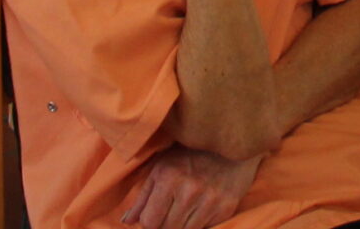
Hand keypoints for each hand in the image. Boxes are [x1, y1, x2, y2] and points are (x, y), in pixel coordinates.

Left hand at [120, 145, 260, 228]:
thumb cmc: (191, 151)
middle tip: (169, 211)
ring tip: (184, 210)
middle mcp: (190, 190)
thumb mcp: (162, 165)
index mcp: (169, 178)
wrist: (233, 140)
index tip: (153, 215)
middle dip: (164, 224)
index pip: (149, 222)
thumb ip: (143, 195)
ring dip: (181, 225)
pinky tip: (200, 209)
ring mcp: (210, 200)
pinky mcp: (226, 207)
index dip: (149, 221)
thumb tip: (126, 221)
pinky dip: (199, 224)